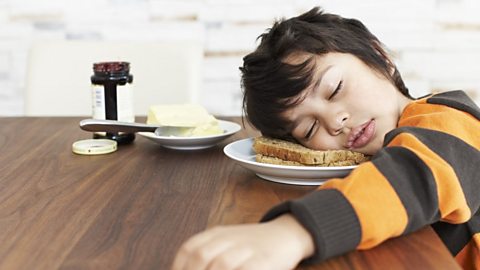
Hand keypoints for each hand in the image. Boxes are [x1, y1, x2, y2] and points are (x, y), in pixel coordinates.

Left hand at [171, 214, 313, 269]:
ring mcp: (248, 249)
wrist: (286, 234)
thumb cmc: (252, 247)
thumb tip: (184, 268)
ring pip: (222, 264)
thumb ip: (206, 258)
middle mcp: (230, 238)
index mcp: (217, 234)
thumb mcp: (227, 244)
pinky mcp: (264, 260)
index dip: (179, 266)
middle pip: (201, 255)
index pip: (190, 248)